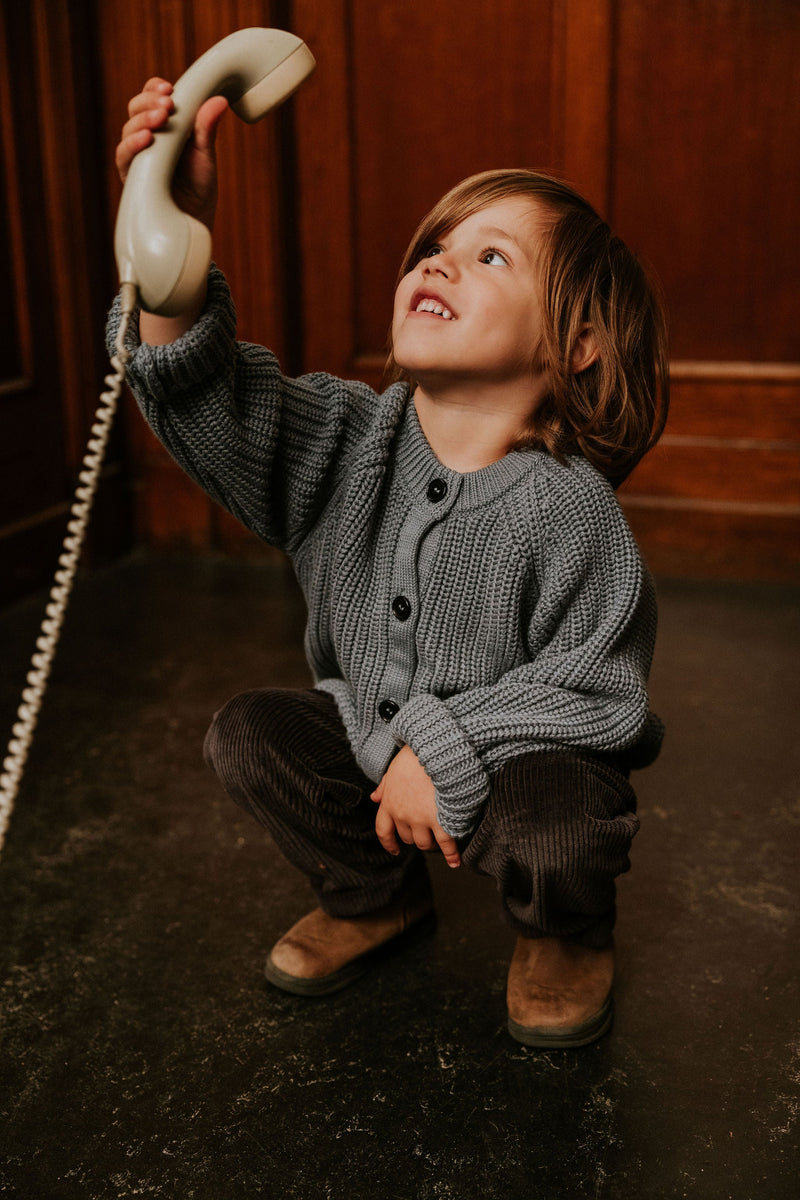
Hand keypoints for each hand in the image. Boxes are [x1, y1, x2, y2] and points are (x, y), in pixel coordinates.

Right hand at [115, 77, 228, 230]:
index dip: (154, 89)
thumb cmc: (198, 188)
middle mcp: (146, 138)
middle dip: (149, 102)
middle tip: (168, 104)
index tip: (169, 88)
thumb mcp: (205, 155)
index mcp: (163, 127)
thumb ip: (207, 129)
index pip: (151, 99)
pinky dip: (133, 144)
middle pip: (136, 109)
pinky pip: (124, 156)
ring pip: (128, 128)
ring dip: (143, 120)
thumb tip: (219, 101)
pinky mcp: (131, 176)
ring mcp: (136, 157)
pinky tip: (146, 138)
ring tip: (161, 118)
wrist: (194, 222)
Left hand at [371, 745, 460, 868]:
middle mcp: (402, 815)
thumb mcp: (394, 768)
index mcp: (389, 802)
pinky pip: (446, 844)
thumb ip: (385, 785)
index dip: (388, 843)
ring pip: (424, 843)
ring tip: (440, 841)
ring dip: (431, 843)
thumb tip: (374, 797)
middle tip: (427, 833)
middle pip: (407, 838)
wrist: (435, 750)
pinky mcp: (440, 820)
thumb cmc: (415, 755)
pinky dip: (451, 855)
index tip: (394, 849)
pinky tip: (455, 861)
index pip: (383, 830)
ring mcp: (421, 819)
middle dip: (416, 837)